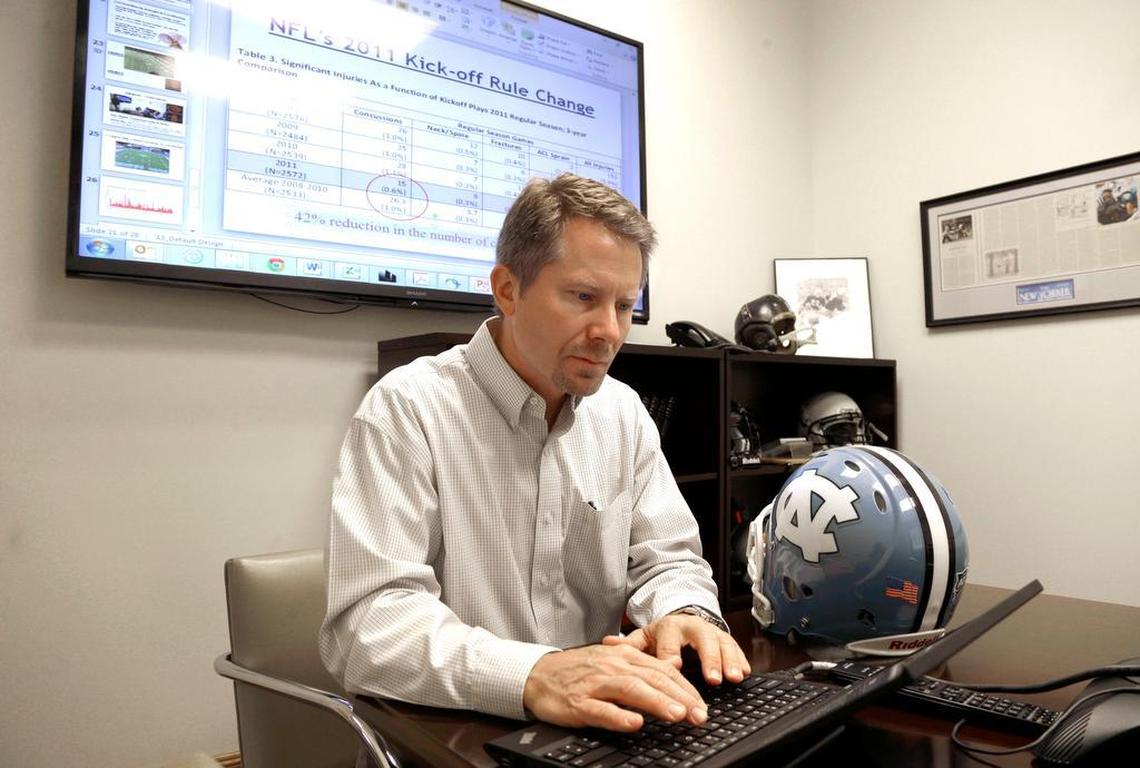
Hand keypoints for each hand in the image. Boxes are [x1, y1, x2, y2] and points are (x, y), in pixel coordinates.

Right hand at [522, 643, 708, 731]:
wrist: (538, 674)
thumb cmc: (579, 670)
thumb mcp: (613, 660)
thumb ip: (642, 665)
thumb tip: (675, 671)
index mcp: (624, 656)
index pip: (662, 670)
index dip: (686, 688)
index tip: (703, 706)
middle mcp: (613, 666)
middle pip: (652, 679)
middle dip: (680, 697)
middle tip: (700, 715)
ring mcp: (595, 684)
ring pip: (631, 690)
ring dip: (657, 702)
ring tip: (677, 715)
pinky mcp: (578, 703)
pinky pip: (601, 709)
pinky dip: (619, 716)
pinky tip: (634, 723)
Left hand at [602, 613, 750, 685]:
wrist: (681, 621)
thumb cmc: (661, 636)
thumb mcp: (644, 638)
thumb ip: (628, 644)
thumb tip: (607, 644)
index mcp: (669, 626)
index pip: (669, 640)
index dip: (671, 653)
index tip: (674, 666)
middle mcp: (692, 626)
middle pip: (702, 639)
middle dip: (709, 659)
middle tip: (713, 679)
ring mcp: (711, 632)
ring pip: (722, 643)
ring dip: (728, 660)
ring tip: (733, 677)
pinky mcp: (725, 638)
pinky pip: (735, 647)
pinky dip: (740, 659)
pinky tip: (744, 673)